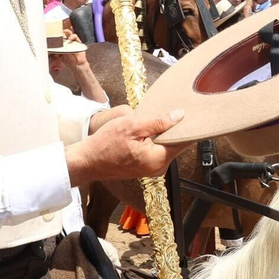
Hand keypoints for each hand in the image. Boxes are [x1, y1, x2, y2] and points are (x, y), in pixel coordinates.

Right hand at [68, 109, 188, 185]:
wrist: (87, 161)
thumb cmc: (105, 144)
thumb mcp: (132, 126)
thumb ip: (158, 122)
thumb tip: (179, 115)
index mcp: (158, 159)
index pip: (183, 141)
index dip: (187, 125)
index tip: (191, 112)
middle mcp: (159, 167)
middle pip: (175, 143)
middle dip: (173, 128)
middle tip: (171, 109)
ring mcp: (152, 169)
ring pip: (165, 146)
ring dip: (162, 133)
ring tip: (156, 118)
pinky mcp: (145, 166)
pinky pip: (156, 150)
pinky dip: (154, 139)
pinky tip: (147, 129)